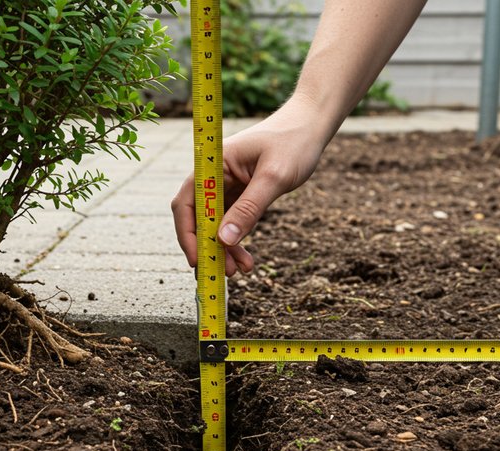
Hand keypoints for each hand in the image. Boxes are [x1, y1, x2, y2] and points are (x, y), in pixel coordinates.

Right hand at [171, 98, 329, 275]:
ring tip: (240, 271)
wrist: (312, 126)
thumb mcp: (274, 178)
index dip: (188, 234)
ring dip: (223, 249)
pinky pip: (230, 221)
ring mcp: (226, 185)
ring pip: (215, 224)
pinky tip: (246, 259)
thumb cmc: (294, 143)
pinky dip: (236, 241)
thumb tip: (223, 240)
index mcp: (213, 164)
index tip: (198, 260)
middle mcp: (214, 175)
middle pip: (198, 217)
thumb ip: (249, 209)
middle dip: (208, 247)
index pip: (187, 202)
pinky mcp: (239, 193)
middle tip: (222, 274)